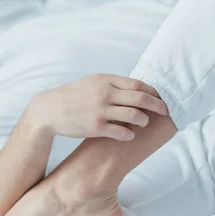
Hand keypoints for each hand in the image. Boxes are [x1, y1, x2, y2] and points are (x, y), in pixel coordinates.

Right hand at [32, 74, 167, 140]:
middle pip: (140, 99)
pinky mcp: (96, 127)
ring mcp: (101, 111)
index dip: (152, 92)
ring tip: (145, 123)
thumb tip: (135, 87)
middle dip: (157, 106)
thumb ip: (111, 84)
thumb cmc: (73, 96)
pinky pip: (122, 131)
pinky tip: (131, 135)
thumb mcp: (91, 83)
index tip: (160, 97)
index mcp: (105, 80)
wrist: (49, 110)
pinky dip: (130, 134)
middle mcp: (104, 93)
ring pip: (135, 116)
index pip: (137, 84)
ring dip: (144, 120)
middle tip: (165, 111)